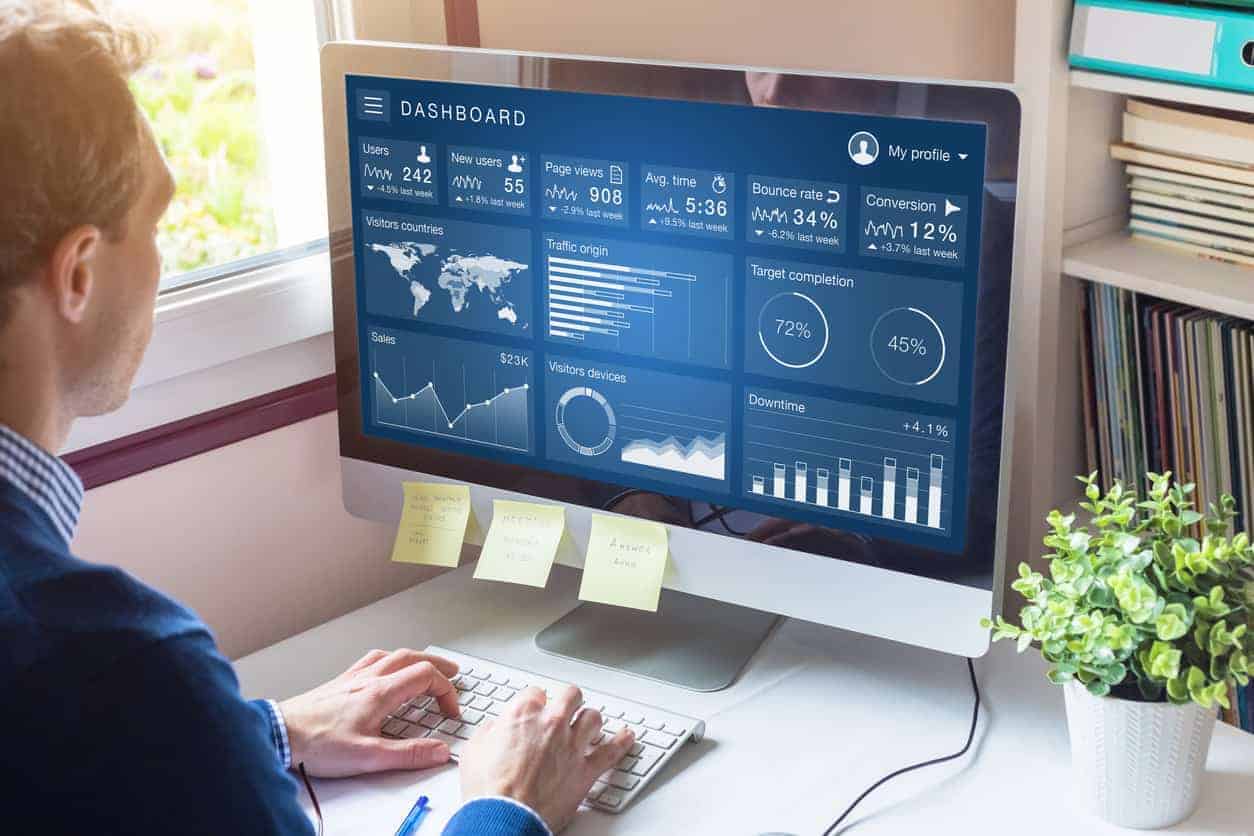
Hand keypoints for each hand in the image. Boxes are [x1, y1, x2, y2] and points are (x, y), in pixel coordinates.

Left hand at [278, 648, 460, 777]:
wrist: (280, 733)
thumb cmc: (317, 744)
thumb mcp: (367, 756)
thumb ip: (407, 754)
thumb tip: (439, 751)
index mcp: (380, 693)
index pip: (426, 677)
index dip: (446, 691)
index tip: (450, 711)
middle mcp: (368, 678)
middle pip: (413, 658)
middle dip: (438, 665)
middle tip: (453, 673)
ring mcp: (353, 677)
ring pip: (392, 655)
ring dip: (415, 658)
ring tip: (425, 665)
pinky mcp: (340, 681)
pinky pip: (372, 659)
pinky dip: (389, 659)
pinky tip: (385, 667)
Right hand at [459, 686, 634, 832]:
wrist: (505, 818)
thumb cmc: (488, 790)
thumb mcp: (474, 751)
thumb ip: (489, 732)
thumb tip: (495, 728)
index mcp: (523, 714)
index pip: (536, 692)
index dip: (535, 700)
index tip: (536, 707)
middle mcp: (552, 723)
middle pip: (571, 696)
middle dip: (568, 700)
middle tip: (566, 707)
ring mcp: (572, 745)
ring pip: (593, 717)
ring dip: (590, 720)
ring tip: (588, 724)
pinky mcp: (586, 770)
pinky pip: (612, 751)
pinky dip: (622, 742)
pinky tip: (627, 737)